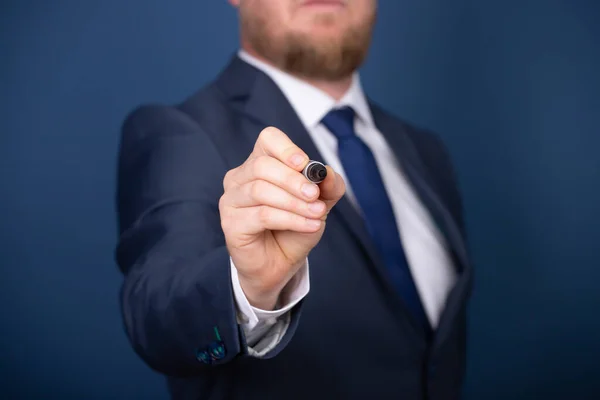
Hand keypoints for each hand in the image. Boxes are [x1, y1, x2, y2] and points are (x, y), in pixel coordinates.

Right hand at [219, 127, 345, 309]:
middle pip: (262, 165)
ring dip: (294, 203)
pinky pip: (262, 215)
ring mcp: (231, 200)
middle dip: (294, 180)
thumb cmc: (294, 228)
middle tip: (316, 196)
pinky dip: (291, 219)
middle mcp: (240, 177)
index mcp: (260, 163)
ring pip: (260, 190)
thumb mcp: (319, 203)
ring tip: (317, 214)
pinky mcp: (230, 223)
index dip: (286, 148)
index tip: (305, 164)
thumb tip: (326, 172)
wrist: (280, 264)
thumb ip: (328, 185)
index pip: (268, 139)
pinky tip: (309, 225)